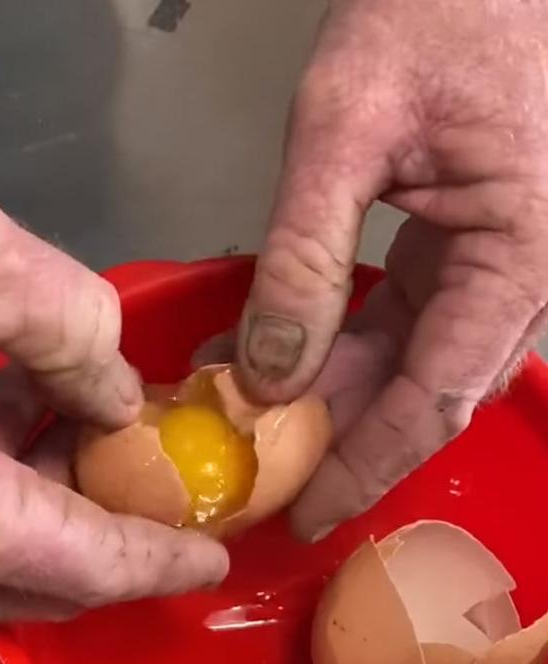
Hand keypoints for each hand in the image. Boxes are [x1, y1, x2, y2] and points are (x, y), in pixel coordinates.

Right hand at [0, 144, 226, 619]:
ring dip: (55, 498)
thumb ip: (72, 326)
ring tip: (94, 422)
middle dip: (113, 526)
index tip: (214, 560)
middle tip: (162, 467)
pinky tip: (19, 412)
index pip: (89, 563)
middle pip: (47, 575)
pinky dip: (1, 487)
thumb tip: (116, 396)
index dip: (161, 561)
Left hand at [234, 0, 547, 539]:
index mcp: (520, 261)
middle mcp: (521, 280)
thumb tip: (268, 374)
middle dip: (340, 438)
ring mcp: (495, 264)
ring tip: (242, 410)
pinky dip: (337, 343)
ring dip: (329, 393)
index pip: (434, 399)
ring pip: (409, 362)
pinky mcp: (461, 245)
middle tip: (260, 473)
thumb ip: (305, 259)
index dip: (366, 466)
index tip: (307, 515)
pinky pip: (402, 318)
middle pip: (424, 393)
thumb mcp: (344, 132)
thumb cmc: (434, 10)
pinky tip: (270, 352)